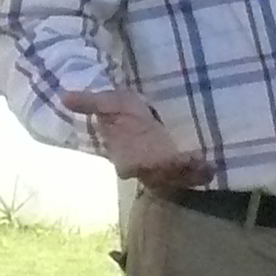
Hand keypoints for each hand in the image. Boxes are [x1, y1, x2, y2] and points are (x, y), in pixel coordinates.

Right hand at [60, 87, 208, 184]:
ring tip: (206, 167)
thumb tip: (63, 96)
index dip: (143, 164)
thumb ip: (90, 102)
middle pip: (158, 174)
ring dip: (191, 174)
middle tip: (191, 161)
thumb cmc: (125, 111)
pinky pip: (191, 176)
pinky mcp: (182, 169)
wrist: (144, 115)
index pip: (131, 164)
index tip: (157, 159)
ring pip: (176, 178)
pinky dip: (201, 173)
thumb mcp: (109, 102)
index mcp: (126, 154)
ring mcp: (164, 171)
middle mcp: (145, 167)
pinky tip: (212, 167)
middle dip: (173, 170)